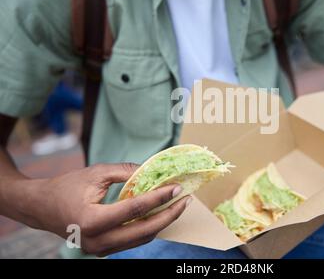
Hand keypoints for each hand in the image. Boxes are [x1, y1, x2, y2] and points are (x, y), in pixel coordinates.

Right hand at [17, 163, 190, 256]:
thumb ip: (125, 172)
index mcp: (93, 220)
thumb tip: (152, 170)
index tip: (176, 189)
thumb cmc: (67, 187)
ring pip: (141, 239)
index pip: (135, 209)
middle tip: (184, 201)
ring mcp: (100, 249)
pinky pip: (132, 240)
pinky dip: (147, 228)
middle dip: (168, 215)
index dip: (159, 198)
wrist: (41, 207)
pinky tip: (158, 213)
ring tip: (175, 206)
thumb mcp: (96, 173)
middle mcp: (97, 240)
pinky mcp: (103, 250)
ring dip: (161, 223)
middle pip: (144, 230)